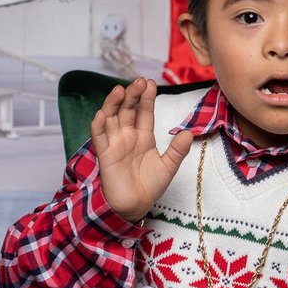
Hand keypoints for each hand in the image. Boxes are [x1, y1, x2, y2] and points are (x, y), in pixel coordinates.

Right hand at [91, 76, 193, 221]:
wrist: (136, 205)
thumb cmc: (150, 186)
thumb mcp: (169, 166)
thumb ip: (178, 150)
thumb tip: (189, 132)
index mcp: (143, 137)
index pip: (144, 112)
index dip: (146, 98)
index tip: (151, 83)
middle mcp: (127, 136)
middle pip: (127, 110)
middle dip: (132, 95)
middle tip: (139, 81)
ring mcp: (115, 143)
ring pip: (111, 118)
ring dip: (113, 103)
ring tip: (119, 89)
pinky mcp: (105, 154)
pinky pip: (99, 137)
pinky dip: (99, 125)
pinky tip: (102, 114)